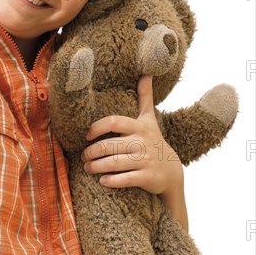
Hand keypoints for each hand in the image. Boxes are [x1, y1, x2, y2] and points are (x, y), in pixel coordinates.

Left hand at [81, 75, 183, 196]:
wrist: (172, 171)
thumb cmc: (153, 141)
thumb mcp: (149, 120)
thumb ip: (144, 97)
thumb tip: (146, 73)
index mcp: (139, 127)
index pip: (114, 121)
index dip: (97, 127)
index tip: (87, 135)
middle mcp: (142, 142)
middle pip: (110, 145)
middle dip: (92, 152)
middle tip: (83, 157)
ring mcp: (146, 160)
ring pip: (115, 163)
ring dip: (97, 167)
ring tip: (87, 168)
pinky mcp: (148, 177)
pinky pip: (126, 179)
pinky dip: (112, 181)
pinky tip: (102, 181)